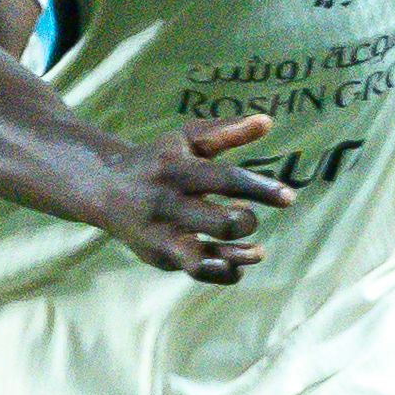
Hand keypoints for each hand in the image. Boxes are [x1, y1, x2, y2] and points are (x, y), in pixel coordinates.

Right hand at [92, 114, 293, 284]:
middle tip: (248, 214)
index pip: (226, 180)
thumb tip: (268, 121)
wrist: (104, 189)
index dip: (260, 189)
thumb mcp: (186, 138)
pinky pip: (198, 272)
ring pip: (203, 259)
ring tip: (257, 251)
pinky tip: (239, 264)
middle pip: (219, 223)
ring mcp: (160, 235)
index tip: (289, 197)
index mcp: (176, 169)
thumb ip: (226, 131)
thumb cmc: (157, 159)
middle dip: (246, 221)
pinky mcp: (159, 256)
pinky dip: (225, 273)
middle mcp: (166, 204)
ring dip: (238, 256)